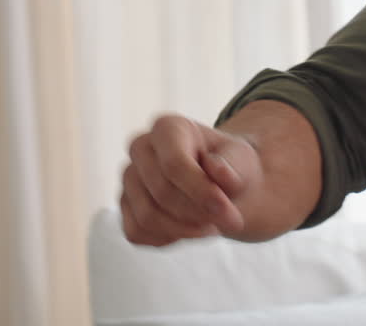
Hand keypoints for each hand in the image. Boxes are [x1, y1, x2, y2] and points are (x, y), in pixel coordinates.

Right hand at [120, 114, 260, 246]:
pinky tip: (191, 230)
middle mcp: (140, 148)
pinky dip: (168, 239)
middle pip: (162, 192)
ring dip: (186, 230)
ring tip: (213, 227)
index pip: (174, 164)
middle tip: (231, 221)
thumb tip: (217, 170)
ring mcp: (128, 178)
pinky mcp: (125, 206)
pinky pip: (136, 233)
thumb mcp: (241, 160)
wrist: (222, 183)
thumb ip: (231, 165)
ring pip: (147, 217)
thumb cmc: (230, 167)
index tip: (227, 210)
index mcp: (167, 127)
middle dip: (199, 214)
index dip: (201, 192)